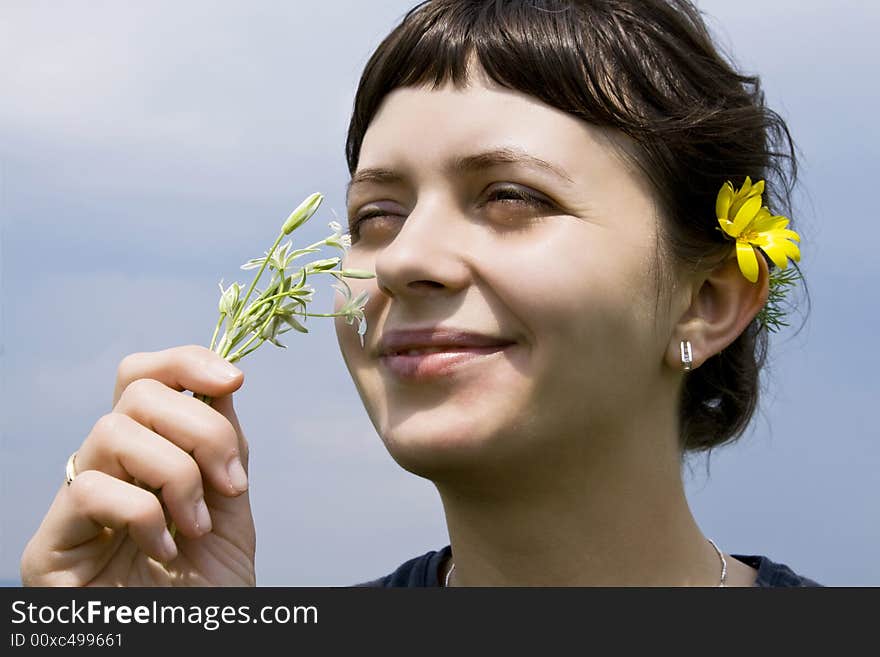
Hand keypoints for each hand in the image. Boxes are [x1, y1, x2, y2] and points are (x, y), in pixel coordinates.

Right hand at [20, 345, 255, 585]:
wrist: (192, 644)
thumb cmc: (208, 584)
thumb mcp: (231, 502)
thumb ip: (225, 443)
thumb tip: (222, 383)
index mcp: (149, 451)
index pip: (145, 376)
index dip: (185, 362)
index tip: (234, 380)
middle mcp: (108, 467)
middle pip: (136, 392)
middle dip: (201, 428)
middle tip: (231, 484)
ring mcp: (77, 502)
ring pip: (114, 430)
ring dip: (177, 475)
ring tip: (197, 527)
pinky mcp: (51, 543)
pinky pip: (91, 489)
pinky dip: (143, 513)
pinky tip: (164, 549)